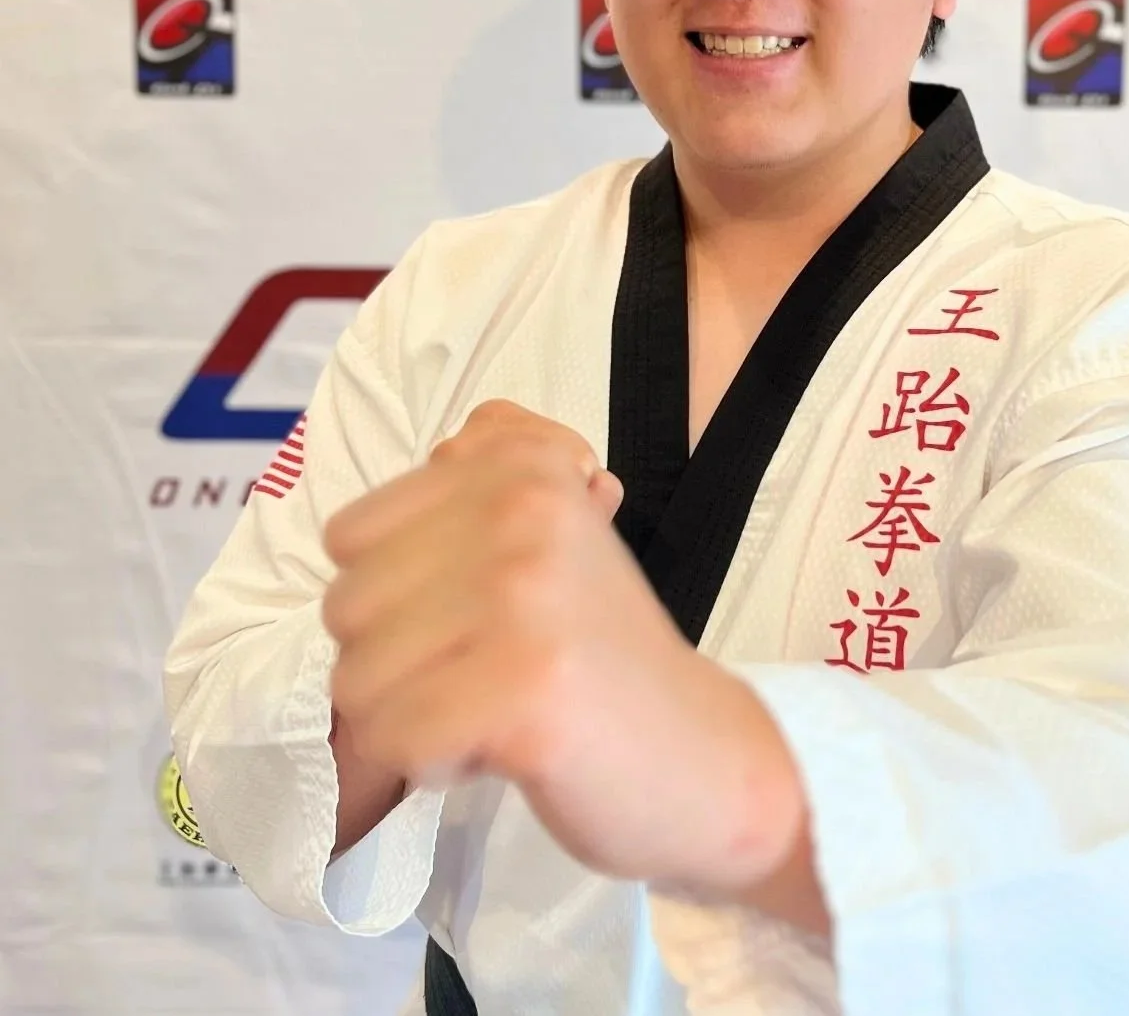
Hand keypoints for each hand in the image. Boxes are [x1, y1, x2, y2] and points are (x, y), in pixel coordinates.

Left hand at [320, 399, 806, 895]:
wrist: (700, 753)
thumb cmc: (605, 649)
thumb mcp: (559, 527)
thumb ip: (493, 468)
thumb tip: (443, 447)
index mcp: (521, 466)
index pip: (349, 535)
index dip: (393, 595)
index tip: (471, 615)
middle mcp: (520, 513)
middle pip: (344, 609)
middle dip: (396, 664)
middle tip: (486, 671)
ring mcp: (522, 597)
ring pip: (356, 681)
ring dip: (413, 719)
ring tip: (495, 708)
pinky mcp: (523, 688)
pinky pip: (392, 740)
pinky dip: (433, 766)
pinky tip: (499, 751)